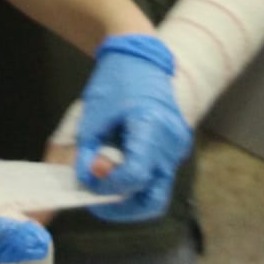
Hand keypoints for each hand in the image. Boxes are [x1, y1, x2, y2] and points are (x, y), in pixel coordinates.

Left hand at [75, 34, 191, 220]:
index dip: (109, 187)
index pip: (135, 176)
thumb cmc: (115, 80)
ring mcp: (177, 147)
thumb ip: (89, 153)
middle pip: (153, 197)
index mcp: (152, 127)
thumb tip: (86, 182)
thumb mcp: (93, 116)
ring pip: (158, 192)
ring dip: (131, 197)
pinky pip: (159, 177)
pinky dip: (138, 183)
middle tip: (97, 200)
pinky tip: (118, 173)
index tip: (89, 181)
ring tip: (105, 188)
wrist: (140, 57)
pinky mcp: (175, 148)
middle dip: (122, 206)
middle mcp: (172, 142)